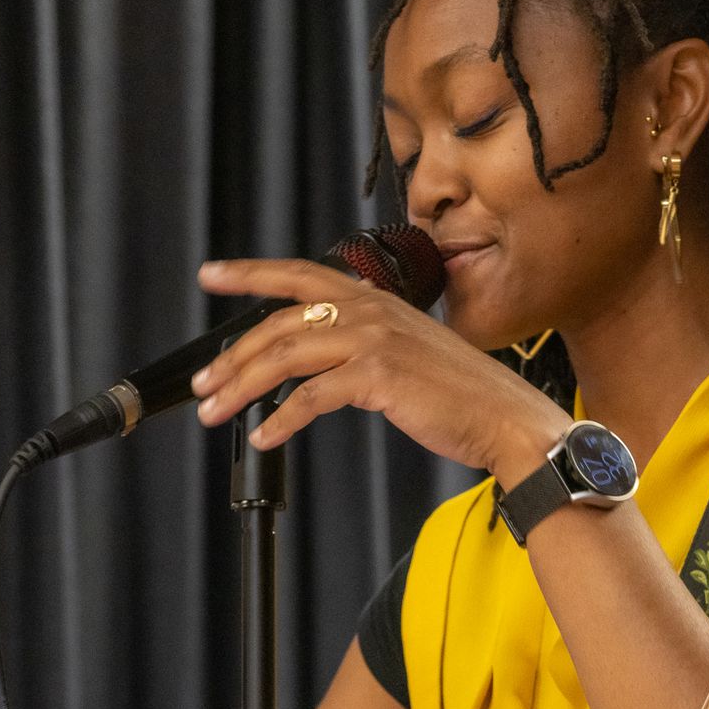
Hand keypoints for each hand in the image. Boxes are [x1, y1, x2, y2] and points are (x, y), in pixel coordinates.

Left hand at [189, 259, 571, 484]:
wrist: (506, 418)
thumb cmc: (464, 395)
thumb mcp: (410, 352)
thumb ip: (366, 345)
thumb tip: (316, 362)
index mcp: (377, 300)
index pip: (300, 276)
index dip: (250, 273)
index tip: (211, 274)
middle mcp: (372, 310)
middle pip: (280, 321)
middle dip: (232, 354)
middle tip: (202, 383)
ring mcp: (375, 339)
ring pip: (286, 355)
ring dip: (241, 385)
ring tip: (216, 410)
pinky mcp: (378, 374)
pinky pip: (311, 396)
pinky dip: (281, 419)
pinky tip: (265, 435)